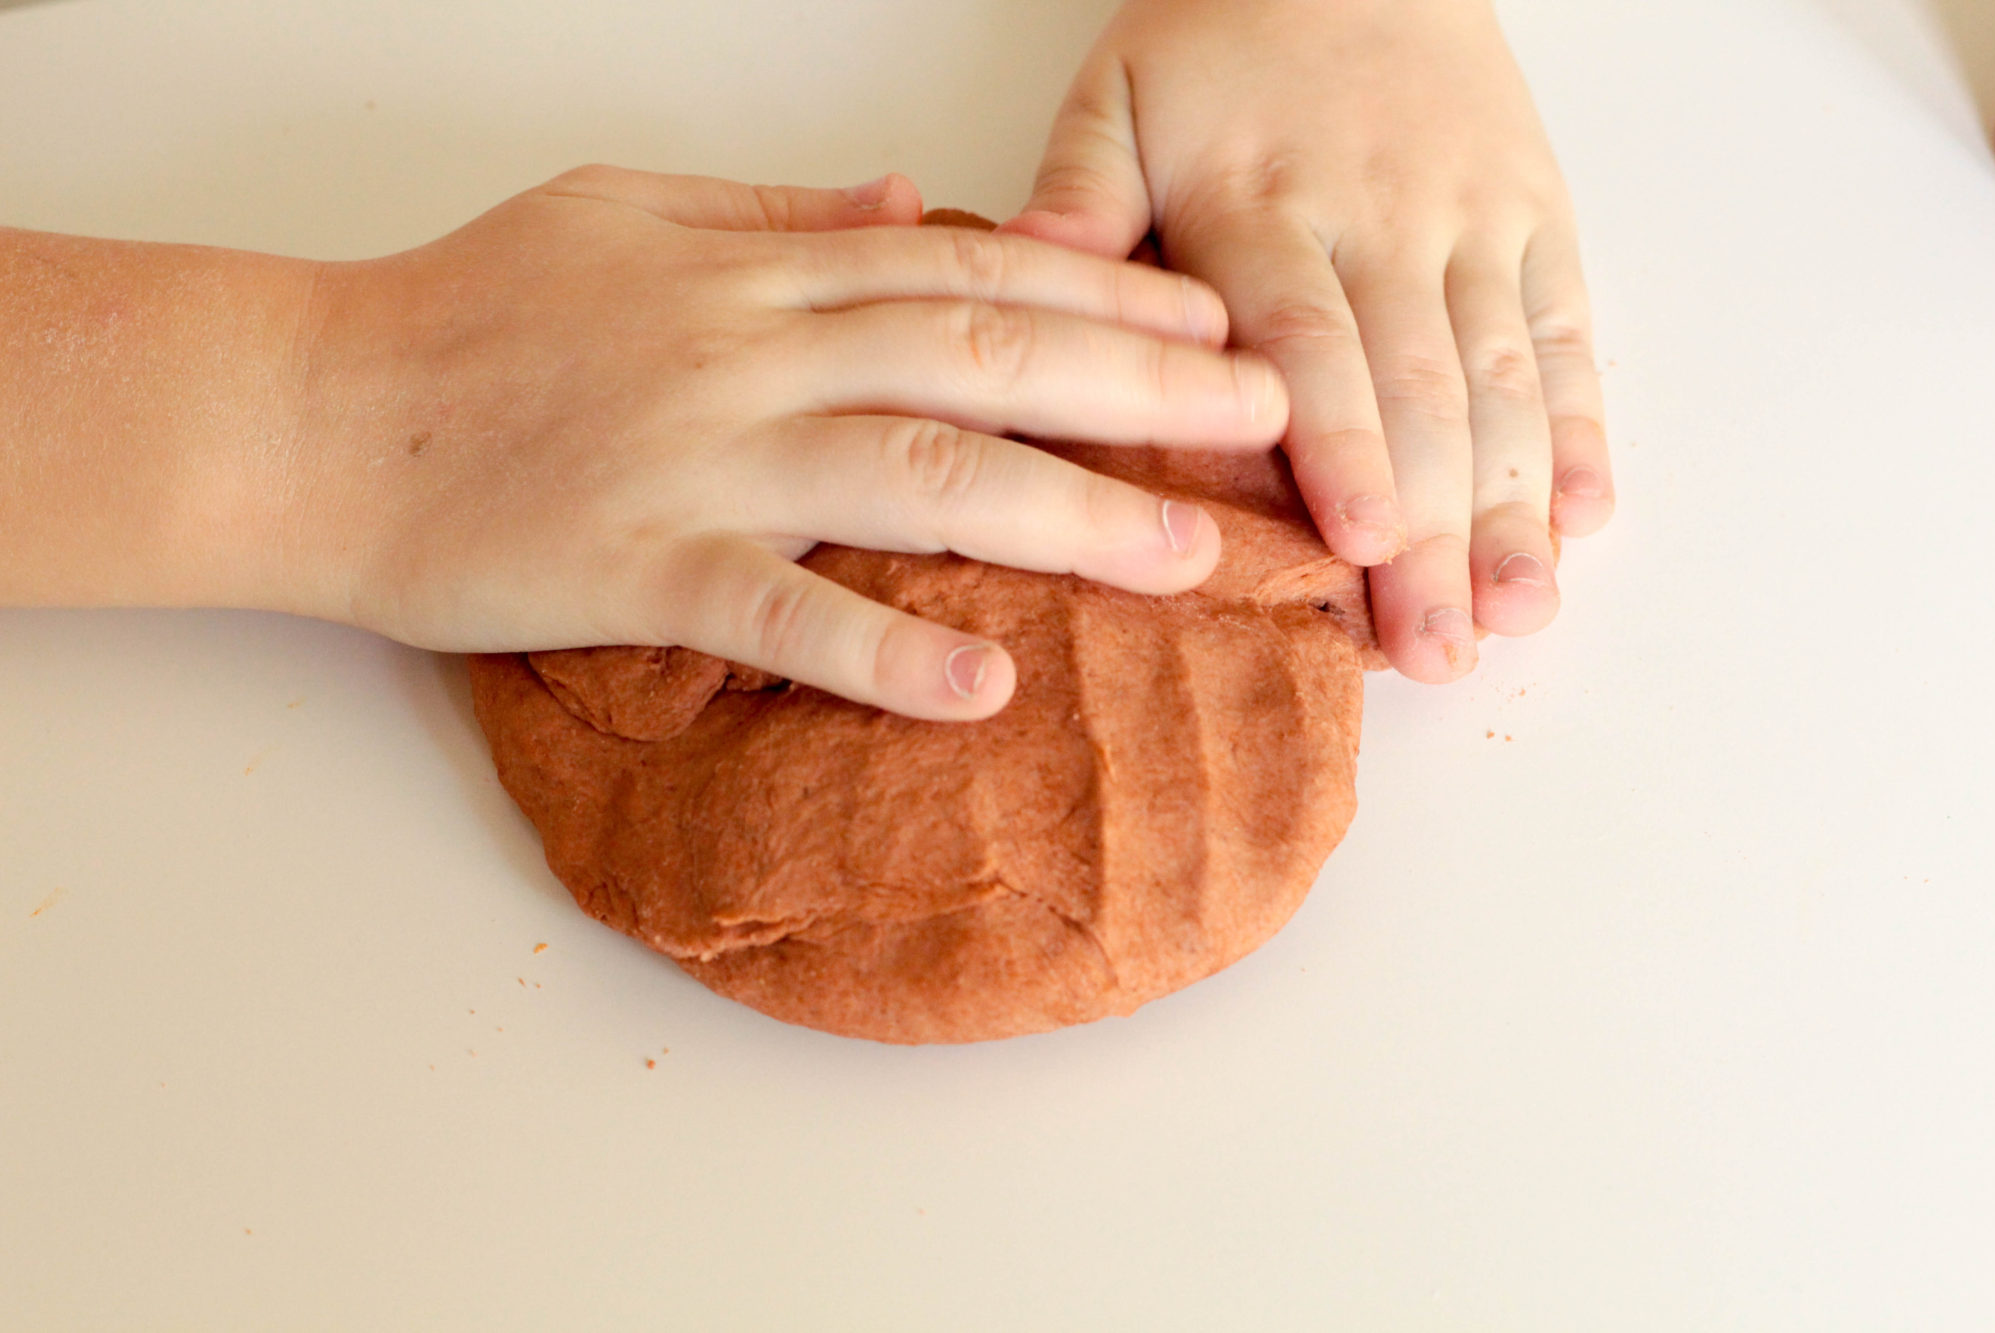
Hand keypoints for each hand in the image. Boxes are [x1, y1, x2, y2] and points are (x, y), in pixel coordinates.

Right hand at [284, 168, 1286, 717]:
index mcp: (753, 272)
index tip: (1212, 317)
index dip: (1104, 291)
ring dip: (1062, 513)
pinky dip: (885, 649)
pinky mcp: (638, 566)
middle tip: (1267, 418)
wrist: (312, 409)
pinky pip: (781, 613)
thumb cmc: (464, 313)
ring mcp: (700, 460)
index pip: (968, 268)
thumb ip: (773, 212)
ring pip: (916, 475)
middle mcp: (749, 353)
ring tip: (1184, 554)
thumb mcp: (623, 213)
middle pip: (980, 356)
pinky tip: (985, 685)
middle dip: (1140, 385)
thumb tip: (904, 195)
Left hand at [1001, 0, 1613, 680]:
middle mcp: (1384, 226)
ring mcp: (1472, 227)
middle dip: (1433, 531)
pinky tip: (1584, 516)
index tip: (1356, 548)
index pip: (1311, 343)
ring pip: (1504, 379)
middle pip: (1418, 393)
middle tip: (1438, 649)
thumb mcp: (1118, 96)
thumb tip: (1034, 274)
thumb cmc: (1223, 39)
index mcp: (1265, 208)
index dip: (1342, 448)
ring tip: (1519, 611)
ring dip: (1513, 505)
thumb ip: (1079, 194)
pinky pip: (1566, 332)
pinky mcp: (1536, 223)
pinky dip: (1580, 426)